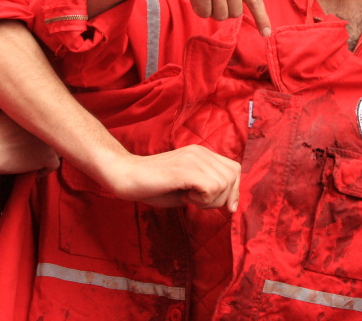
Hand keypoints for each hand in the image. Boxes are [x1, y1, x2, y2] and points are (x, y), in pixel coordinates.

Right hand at [0, 110, 59, 174]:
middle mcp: (48, 123)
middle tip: (37, 149)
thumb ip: (18, 111)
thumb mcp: (3, 111)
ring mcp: (49, 139)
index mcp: (39, 111)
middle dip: (48, 141)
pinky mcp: (47, 156)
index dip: (44, 130)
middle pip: (57, 134)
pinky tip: (34, 172)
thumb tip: (20, 110)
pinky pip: (54, 165)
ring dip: (48, 154)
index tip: (36, 137)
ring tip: (36, 159)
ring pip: (58, 149)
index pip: (52, 120)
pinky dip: (44, 170)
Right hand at [108, 144, 240, 211]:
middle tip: (197, 201)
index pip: (235, 169)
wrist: (127, 176)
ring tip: (188, 198)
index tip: (228, 208)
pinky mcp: (185, 169)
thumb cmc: (154, 185)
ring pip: (223, 185)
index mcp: (202, 154)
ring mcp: (193, 159)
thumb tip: (230, 202)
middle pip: (232, 178)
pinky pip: (211, 188)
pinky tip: (185, 197)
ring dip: (209, 200)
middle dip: (220, 199)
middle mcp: (201, 152)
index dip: (235, 191)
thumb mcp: (187, 186)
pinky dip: (202, 200)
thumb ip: (208, 188)